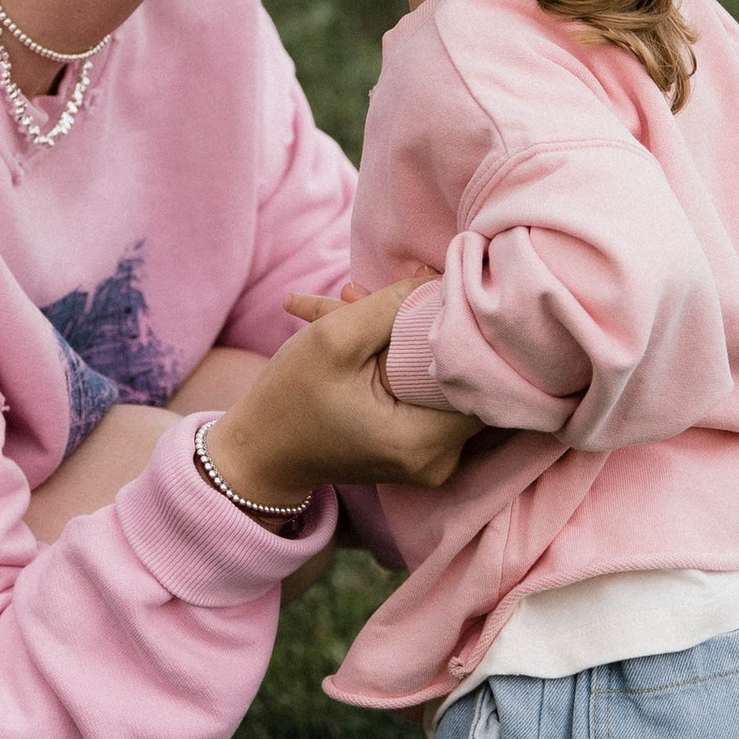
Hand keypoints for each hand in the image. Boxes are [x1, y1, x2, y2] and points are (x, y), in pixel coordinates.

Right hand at [203, 283, 470, 513]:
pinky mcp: (415, 447)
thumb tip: (445, 279)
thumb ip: (392, 306)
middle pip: (457, 375)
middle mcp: (437, 460)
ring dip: (401, 336)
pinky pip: (419, 392)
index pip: (482, 377)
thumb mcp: (332, 340)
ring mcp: (428, 458)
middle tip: (378, 291)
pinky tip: (349, 317)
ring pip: (435, 379)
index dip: (467, 330)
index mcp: (421, 441)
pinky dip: (393, 358)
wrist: (257, 453)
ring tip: (349, 302)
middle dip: (423, 325)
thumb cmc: (287, 400)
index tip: (440, 291)